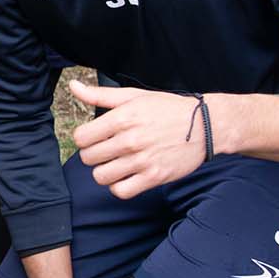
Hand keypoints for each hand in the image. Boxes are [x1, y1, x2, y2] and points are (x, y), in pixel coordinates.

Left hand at [69, 79, 207, 198]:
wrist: (205, 125)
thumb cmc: (167, 109)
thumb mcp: (133, 96)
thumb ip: (99, 95)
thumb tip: (73, 86)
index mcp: (122, 118)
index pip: (81, 137)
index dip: (85, 138)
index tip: (96, 137)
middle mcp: (130, 140)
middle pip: (88, 158)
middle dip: (94, 154)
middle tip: (107, 150)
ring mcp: (142, 160)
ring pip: (101, 176)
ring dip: (105, 171)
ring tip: (116, 164)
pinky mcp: (154, 177)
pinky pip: (121, 191)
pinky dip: (119, 186)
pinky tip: (126, 176)